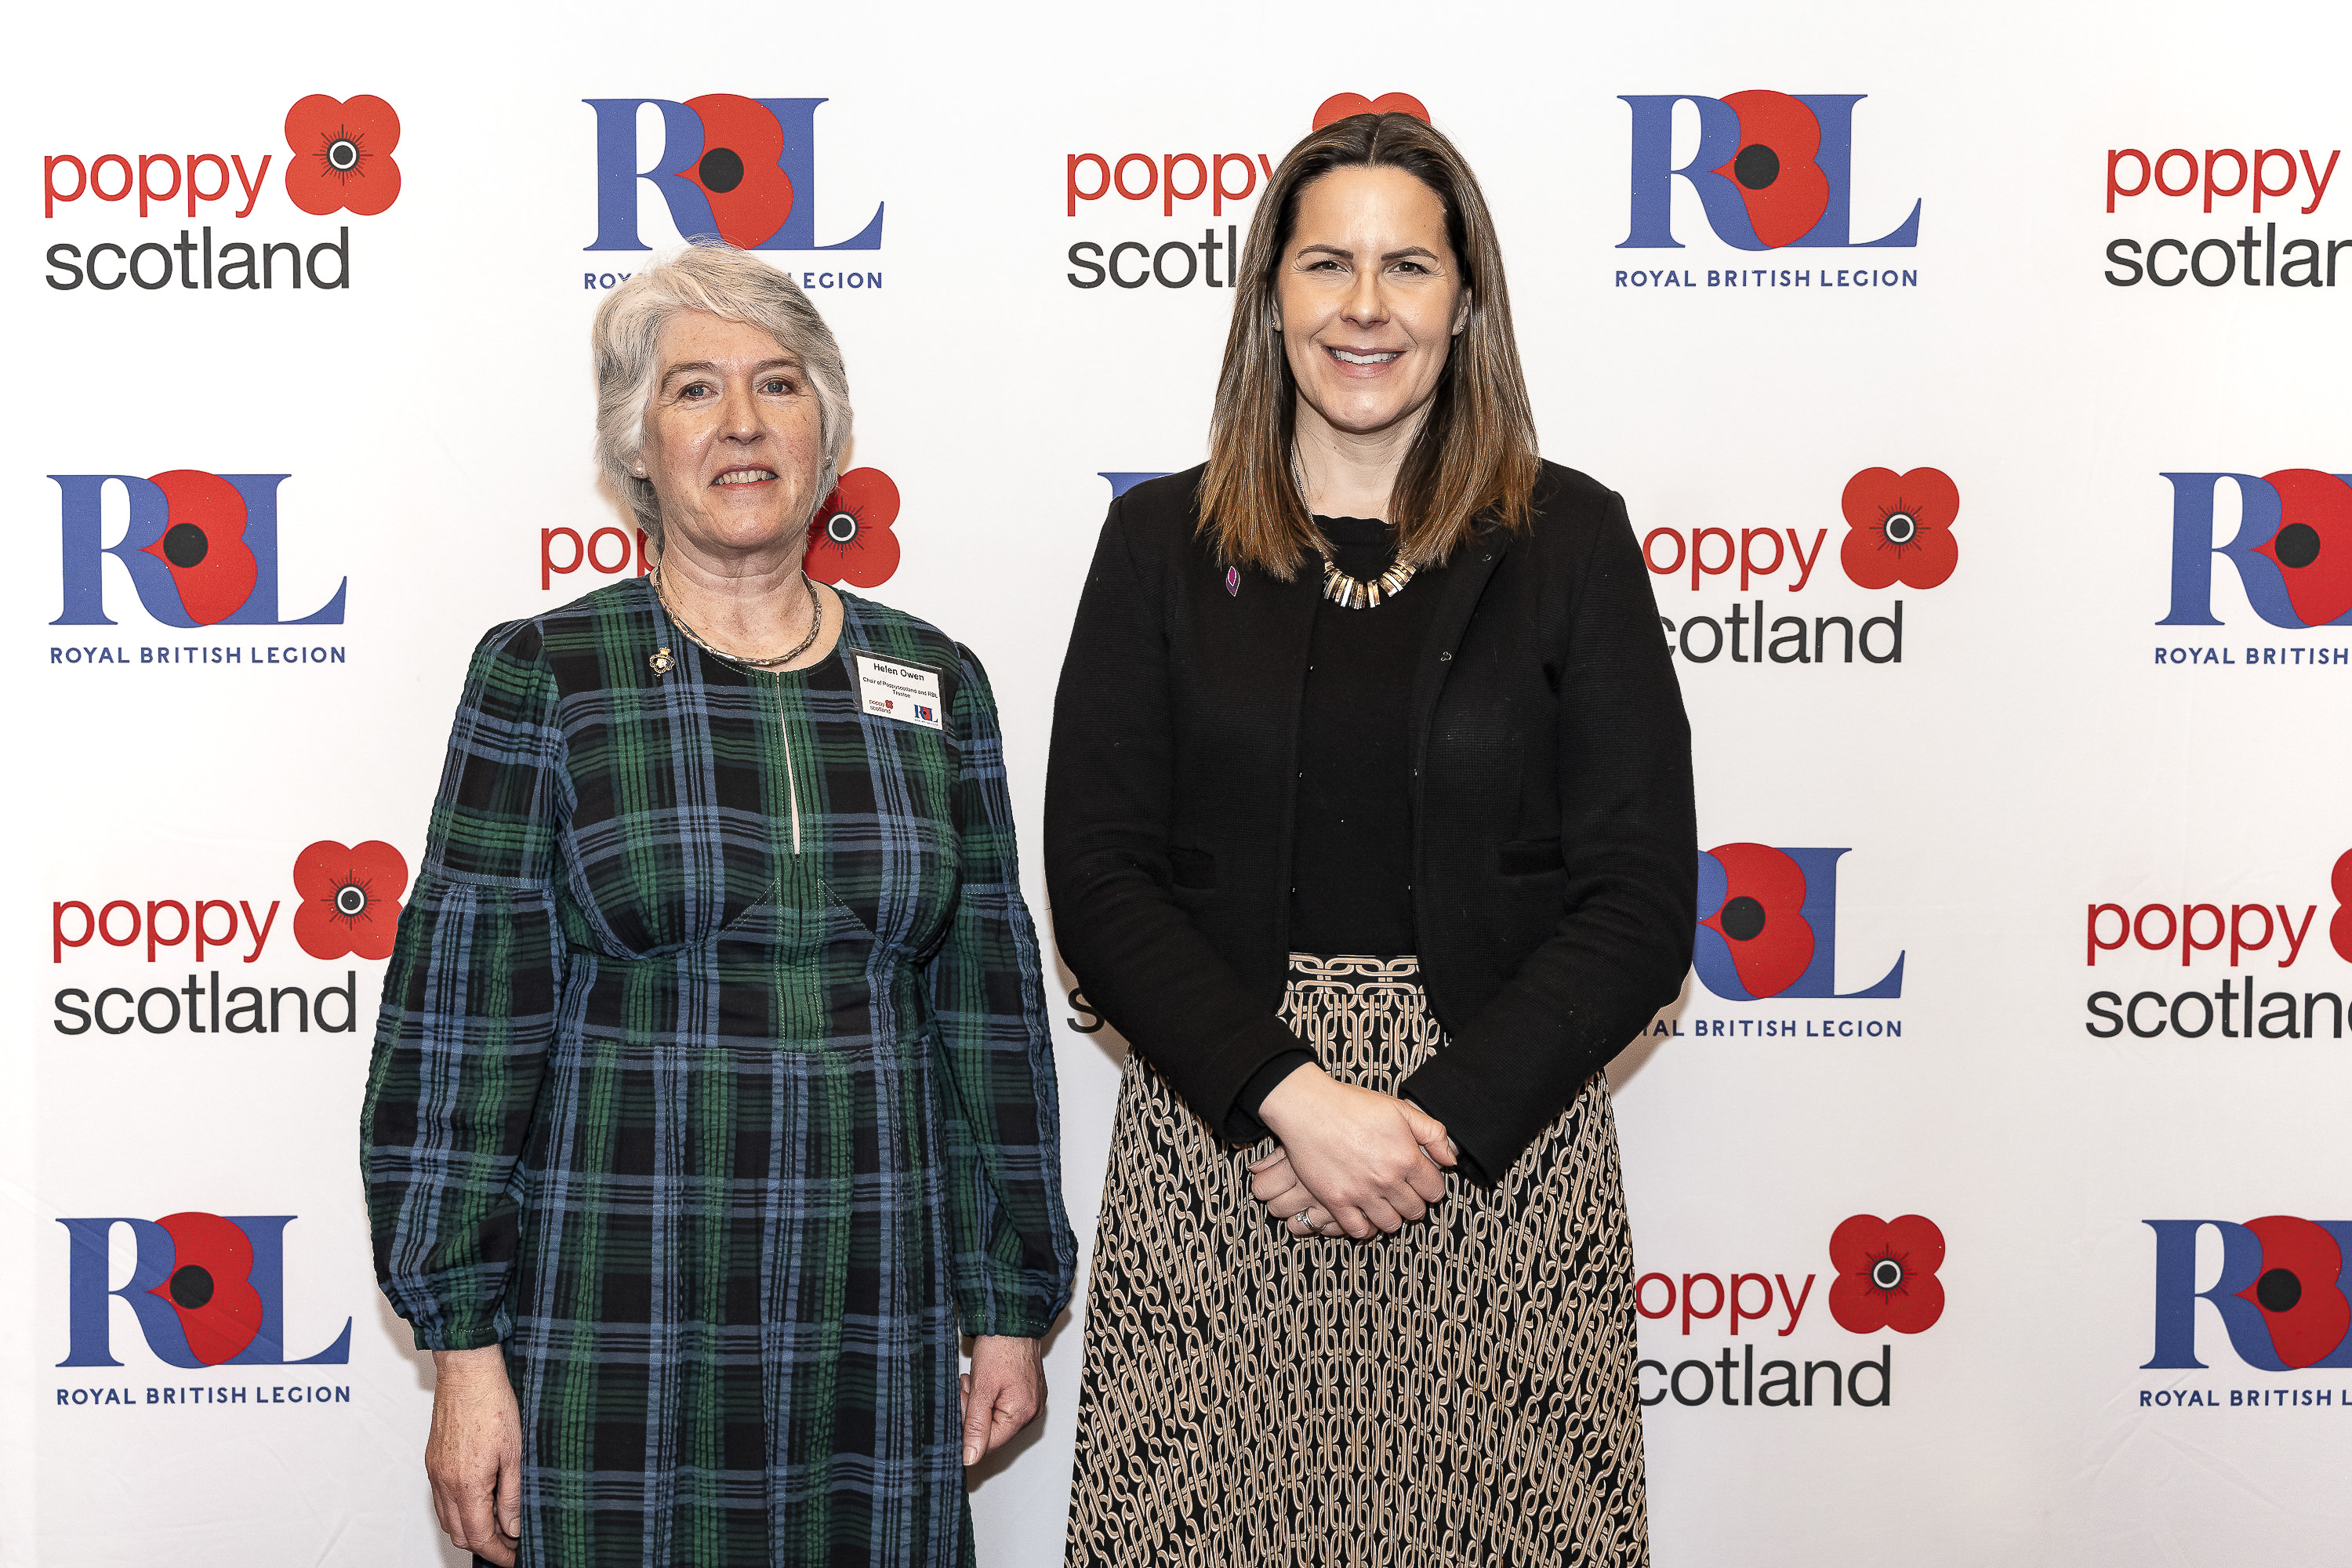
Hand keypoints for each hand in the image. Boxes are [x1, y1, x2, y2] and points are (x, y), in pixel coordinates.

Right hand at [426, 1345, 522, 1565]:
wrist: (467, 1372)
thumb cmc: (493, 1403)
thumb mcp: (515, 1453)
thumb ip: (512, 1496)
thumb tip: (512, 1528)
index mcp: (466, 1483)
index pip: (479, 1536)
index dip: (498, 1553)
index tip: (514, 1557)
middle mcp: (445, 1482)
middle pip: (460, 1534)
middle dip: (485, 1545)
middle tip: (511, 1542)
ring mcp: (435, 1472)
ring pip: (448, 1519)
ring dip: (470, 1529)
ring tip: (499, 1523)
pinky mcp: (433, 1461)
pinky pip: (441, 1500)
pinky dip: (459, 1510)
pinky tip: (481, 1500)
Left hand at [960, 1335, 1043, 1465]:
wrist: (1013, 1319)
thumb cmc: (1000, 1346)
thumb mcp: (981, 1387)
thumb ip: (975, 1425)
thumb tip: (971, 1457)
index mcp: (1022, 1414)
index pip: (989, 1444)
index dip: (969, 1429)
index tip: (961, 1404)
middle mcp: (1032, 1411)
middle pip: (993, 1431)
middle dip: (974, 1413)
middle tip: (968, 1388)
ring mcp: (1032, 1402)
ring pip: (997, 1418)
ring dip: (981, 1404)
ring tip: (976, 1381)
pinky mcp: (1029, 1393)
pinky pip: (1005, 1406)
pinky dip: (991, 1397)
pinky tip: (987, 1382)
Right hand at [1253, 1068, 1455, 1238]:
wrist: (1309, 1108)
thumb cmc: (1352, 1104)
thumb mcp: (1399, 1109)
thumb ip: (1432, 1133)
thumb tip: (1450, 1160)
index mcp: (1406, 1157)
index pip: (1434, 1190)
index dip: (1431, 1186)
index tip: (1421, 1181)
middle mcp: (1387, 1180)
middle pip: (1415, 1210)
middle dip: (1414, 1202)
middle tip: (1403, 1192)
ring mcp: (1361, 1193)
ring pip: (1391, 1224)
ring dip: (1392, 1216)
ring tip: (1385, 1203)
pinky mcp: (1336, 1201)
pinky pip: (1359, 1230)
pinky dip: (1365, 1226)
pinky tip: (1364, 1213)